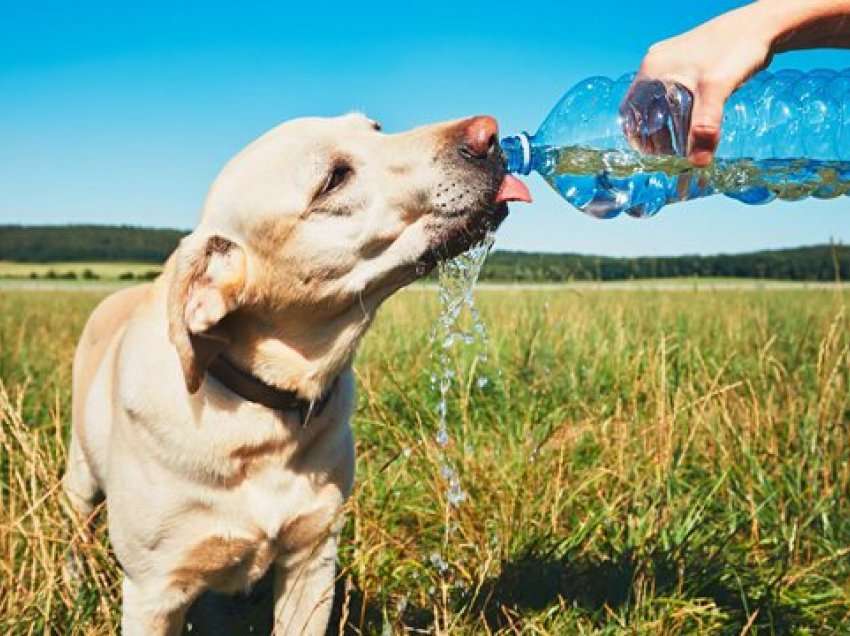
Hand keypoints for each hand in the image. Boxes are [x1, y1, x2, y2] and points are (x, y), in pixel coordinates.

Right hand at [628, 3, 774, 165]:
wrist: (762, 25)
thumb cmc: (736, 49)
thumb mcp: (717, 90)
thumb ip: (705, 126)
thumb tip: (698, 163)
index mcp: (652, 70)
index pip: (630, 111)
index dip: (637, 137)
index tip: (653, 157)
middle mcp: (656, 65)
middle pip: (644, 109)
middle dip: (654, 134)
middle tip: (670, 155)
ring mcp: (671, 62)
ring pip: (659, 103)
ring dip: (668, 124)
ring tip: (684, 143)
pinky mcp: (687, 63)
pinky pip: (674, 94)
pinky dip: (679, 112)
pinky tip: (695, 123)